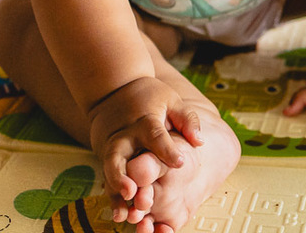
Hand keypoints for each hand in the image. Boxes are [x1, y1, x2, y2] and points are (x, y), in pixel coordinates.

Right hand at [86, 76, 204, 218]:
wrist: (113, 91)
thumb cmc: (149, 98)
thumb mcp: (171, 100)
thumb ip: (186, 119)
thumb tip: (200, 141)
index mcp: (144, 121)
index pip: (155, 135)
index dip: (166, 149)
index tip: (179, 163)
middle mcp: (124, 137)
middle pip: (118, 155)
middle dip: (122, 175)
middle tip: (131, 191)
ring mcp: (111, 148)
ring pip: (110, 172)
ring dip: (116, 192)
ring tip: (123, 213)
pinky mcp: (106, 158)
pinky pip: (108, 179)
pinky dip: (112, 197)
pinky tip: (119, 214)